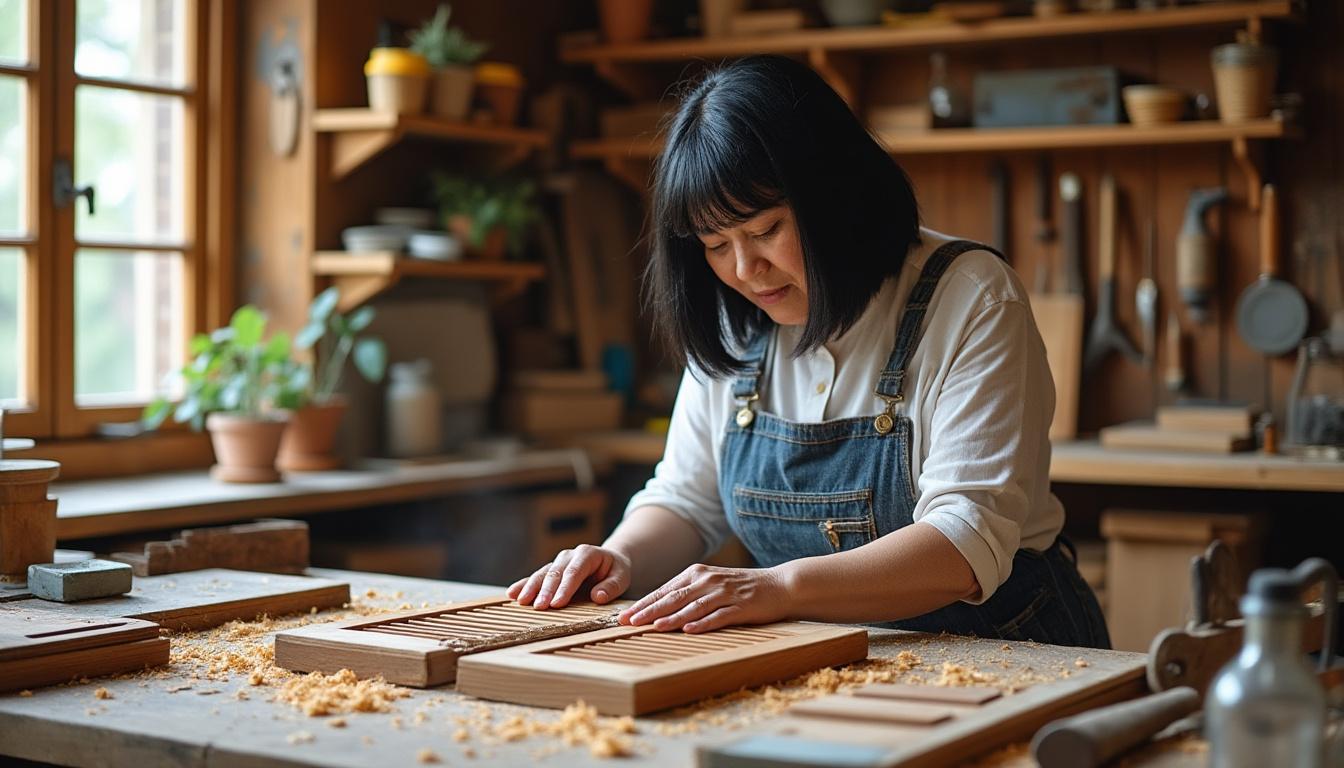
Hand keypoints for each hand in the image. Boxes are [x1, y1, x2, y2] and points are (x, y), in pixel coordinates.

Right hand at [507, 544, 630, 609]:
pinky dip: (524, 585)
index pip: (574, 572)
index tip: (557, 603)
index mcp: (587, 554)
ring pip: (542, 574)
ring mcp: (558, 562)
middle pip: (555, 573)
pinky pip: (536, 577)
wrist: (608, 561)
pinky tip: (513, 593)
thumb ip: (612, 586)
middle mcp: (569, 555)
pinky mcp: (551, 570)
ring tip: (522, 601)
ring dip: (531, 587)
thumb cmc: (615, 571)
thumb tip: (597, 596)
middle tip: (539, 606)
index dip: (565, 587)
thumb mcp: (622, 577)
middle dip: (546, 590)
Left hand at [618, 564, 790, 633]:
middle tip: (629, 622)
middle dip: (649, 611)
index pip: (664, 590)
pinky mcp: (741, 606)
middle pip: (673, 598)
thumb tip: (658, 610)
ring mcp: (725, 593)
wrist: (779, 585)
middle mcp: (708, 580)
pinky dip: (704, 623)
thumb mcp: (711, 584)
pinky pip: (719, 616)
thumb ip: (687, 593)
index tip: (624, 616)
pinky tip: (691, 630)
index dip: (643, 604)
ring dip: (672, 618)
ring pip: (693, 606)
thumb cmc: (741, 588)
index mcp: (697, 574)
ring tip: (654, 627)